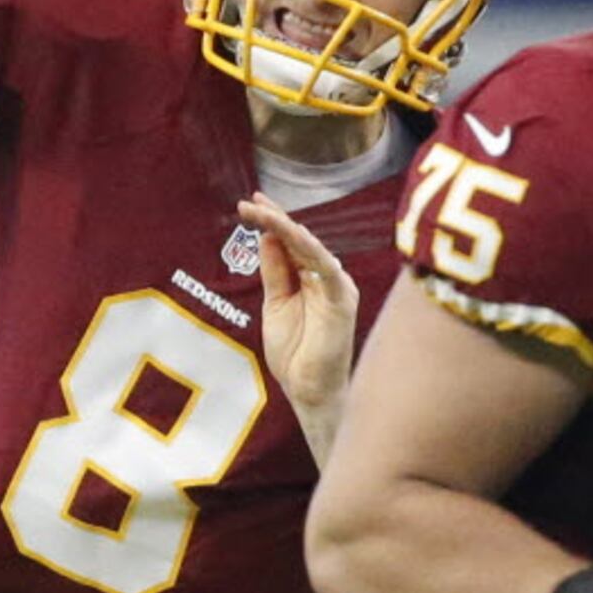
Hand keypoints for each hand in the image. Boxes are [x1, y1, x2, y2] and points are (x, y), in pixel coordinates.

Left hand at [239, 191, 358, 417]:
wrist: (309, 390)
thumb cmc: (295, 353)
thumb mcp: (276, 305)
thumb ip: (275, 272)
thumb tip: (266, 237)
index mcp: (312, 278)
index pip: (292, 243)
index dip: (273, 221)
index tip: (250, 204)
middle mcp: (327, 277)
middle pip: (300, 239)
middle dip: (275, 217)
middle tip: (249, 201)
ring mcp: (337, 286)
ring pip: (311, 246)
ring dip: (285, 226)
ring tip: (260, 211)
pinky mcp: (343, 298)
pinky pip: (325, 266)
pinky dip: (307, 247)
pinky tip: (289, 232)